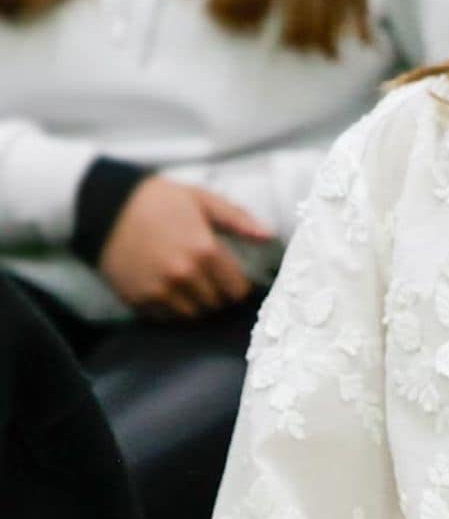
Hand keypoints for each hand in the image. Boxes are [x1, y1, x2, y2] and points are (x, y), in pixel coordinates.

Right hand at [98, 176, 272, 318]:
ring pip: (192, 315)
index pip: (236, 289)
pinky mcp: (137, 300)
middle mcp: (183, 275)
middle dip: (218, 293)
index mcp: (205, 250)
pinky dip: (172, 308)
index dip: (238, 285)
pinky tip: (170, 288)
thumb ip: (240, 220)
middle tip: (211, 278)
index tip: (234, 277)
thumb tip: (269, 236)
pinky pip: (165, 318)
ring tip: (192, 283)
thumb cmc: (163, 200)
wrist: (109, 207)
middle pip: (216, 304)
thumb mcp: (205, 201)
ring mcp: (158, 291)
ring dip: (196, 303)